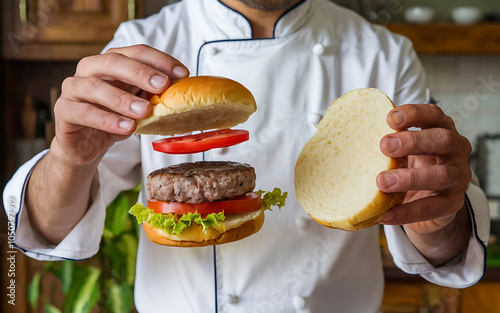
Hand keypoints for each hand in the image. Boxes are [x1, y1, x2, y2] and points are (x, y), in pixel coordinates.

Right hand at [52, 44, 188, 166]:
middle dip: (140, 72)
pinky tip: (127, 128)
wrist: (85, 146)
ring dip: (123, 99)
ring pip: (95, 87)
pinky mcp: (64, 111)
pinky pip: (84, 112)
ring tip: (144, 111)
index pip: (135, 52)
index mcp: (110, 62)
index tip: (182, 73)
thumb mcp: (138, 105)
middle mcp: (90, 70)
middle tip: (162, 85)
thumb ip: (153, 95)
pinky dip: (108, 120)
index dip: (159, 60)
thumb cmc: (114, 119)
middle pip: (113, 62)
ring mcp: (73, 89)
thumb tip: (182, 89)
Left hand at [377, 103, 471, 234]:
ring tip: (382, 181)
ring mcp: (458, 177)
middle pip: (442, 140)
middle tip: (384, 145)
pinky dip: (407, 212)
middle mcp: (456, 150)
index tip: (390, 119)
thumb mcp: (402, 150)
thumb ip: (389, 142)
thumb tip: (352, 135)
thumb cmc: (411, 165)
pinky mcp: (453, 203)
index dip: (414, 114)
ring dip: (410, 178)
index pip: (434, 114)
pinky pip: (431, 207)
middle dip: (413, 141)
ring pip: (441, 175)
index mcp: (441, 129)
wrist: (428, 202)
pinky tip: (385, 213)